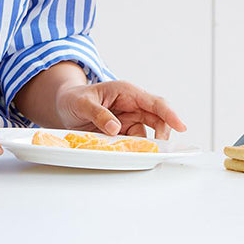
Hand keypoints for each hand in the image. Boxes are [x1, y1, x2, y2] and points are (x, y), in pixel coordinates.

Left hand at [54, 80, 186, 139]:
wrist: (63, 105)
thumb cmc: (73, 98)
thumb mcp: (82, 103)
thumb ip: (99, 114)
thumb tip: (115, 128)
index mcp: (127, 92)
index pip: (155, 102)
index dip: (170, 114)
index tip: (181, 126)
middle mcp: (132, 105)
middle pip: (158, 119)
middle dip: (162, 133)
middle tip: (158, 149)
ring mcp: (129, 119)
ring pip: (147, 133)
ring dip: (143, 144)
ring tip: (130, 151)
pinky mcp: (123, 131)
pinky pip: (133, 141)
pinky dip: (132, 149)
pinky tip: (123, 151)